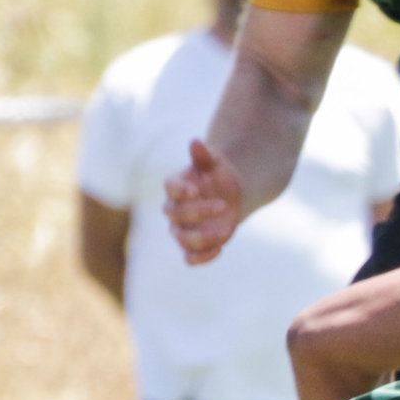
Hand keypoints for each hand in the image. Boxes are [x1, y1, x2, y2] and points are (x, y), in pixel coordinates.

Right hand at [163, 138, 243, 265]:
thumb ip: (204, 156)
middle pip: (175, 214)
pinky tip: (220, 250)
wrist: (230, 196)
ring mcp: (182, 228)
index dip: (179, 190)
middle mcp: (175, 209)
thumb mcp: (215, 164)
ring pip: (181, 238)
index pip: (170, 188)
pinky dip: (201, 258)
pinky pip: (190, 257)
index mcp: (177, 187)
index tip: (195, 190)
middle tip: (224, 205)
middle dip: (198, 211)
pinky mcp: (194, 245)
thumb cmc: (218, 177)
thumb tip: (196, 142)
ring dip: (202, 237)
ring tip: (227, 229)